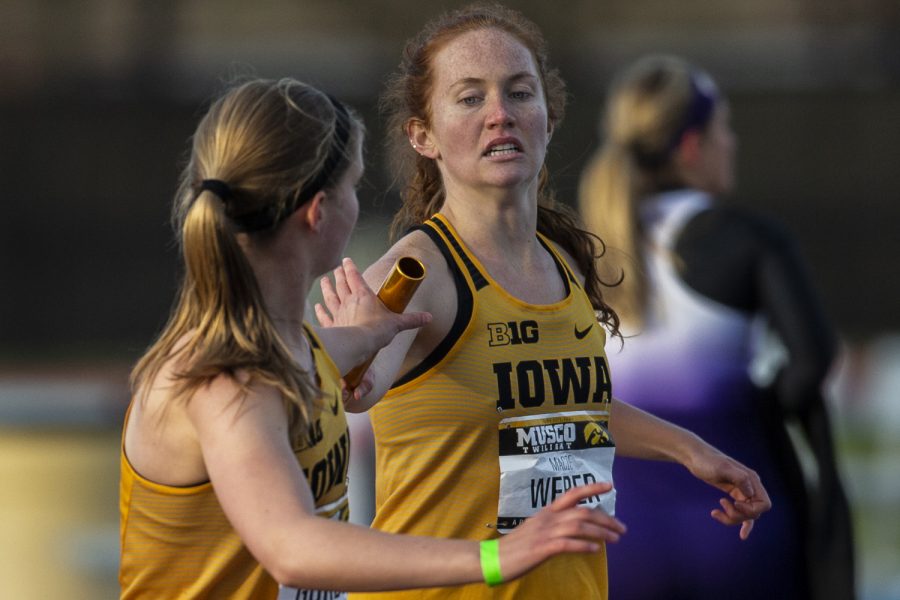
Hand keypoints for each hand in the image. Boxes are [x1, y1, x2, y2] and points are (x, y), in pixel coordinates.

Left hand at [316, 257, 429, 398]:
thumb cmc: (377, 330)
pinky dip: (320, 311)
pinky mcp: (332, 325)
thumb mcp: (397, 324)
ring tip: (324, 280)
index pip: (355, 276)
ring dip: (327, 288)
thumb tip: (429, 318)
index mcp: (364, 295)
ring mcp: (338, 313)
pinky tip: (317, 306)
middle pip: (342, 284)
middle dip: (339, 275)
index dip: (350, 268)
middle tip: (336, 268)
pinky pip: (325, 316)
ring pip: (330, 296)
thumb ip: (411, 320)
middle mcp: (348, 301)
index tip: (346, 260)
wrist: (358, 345)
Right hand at [497, 482, 625, 581]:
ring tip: (615, 540)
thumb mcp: (536, 529)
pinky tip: (595, 550)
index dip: (591, 488)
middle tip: (622, 528)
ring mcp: (545, 533)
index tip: (610, 486)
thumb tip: (577, 528)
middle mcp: (548, 518)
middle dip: (607, 519)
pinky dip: (584, 546)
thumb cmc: (517, 546)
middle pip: (583, 512)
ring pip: (579, 526)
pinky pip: (567, 544)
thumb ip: (555, 525)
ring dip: (601, 532)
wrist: (495, 558)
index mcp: (547, 512)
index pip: (572, 494)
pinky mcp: (542, 548)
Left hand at [685, 447, 771, 539]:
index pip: (764, 504)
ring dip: (732, 518)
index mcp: (752, 479)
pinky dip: (740, 522)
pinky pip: (742, 513)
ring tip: (715, 512)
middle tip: (722, 506)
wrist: (695, 457)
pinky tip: (741, 535)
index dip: (751, 510)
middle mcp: (750, 486)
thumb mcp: (722, 468)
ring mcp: (742, 491)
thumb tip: (751, 494)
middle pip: (754, 513)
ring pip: (746, 515)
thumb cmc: (707, 461)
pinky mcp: (734, 495)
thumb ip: (739, 478)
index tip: (735, 504)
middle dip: (738, 516)